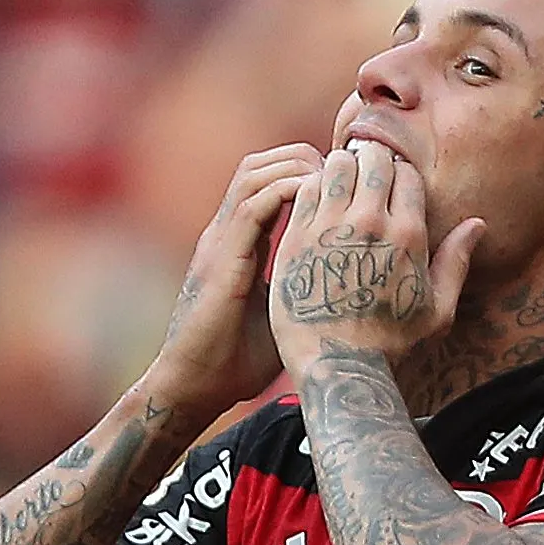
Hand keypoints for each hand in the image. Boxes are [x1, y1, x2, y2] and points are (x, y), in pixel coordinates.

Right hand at [143, 143, 322, 415]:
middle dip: (302, 157)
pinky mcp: (221, 260)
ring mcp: (220, 243)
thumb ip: (302, 287)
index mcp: (239, 243)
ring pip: (253, 174)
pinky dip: (284, 192)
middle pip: (259, 165)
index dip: (305, 171)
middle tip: (342, 173)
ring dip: (295, 167)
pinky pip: (252, 207)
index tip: (345, 181)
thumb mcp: (282, 313)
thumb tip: (349, 285)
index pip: (268, 183)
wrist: (194, 387)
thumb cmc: (237, 361)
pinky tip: (315, 197)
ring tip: (332, 179)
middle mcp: (226, 234)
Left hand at [269, 140, 484, 369]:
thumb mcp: (438, 310)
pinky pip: (306, 189)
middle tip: (364, 179)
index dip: (399, 175)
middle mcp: (370, 224)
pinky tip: (317, 205)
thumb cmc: (391, 344)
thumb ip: (456, 261)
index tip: (390, 188)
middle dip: (370, 163)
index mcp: (408, 236)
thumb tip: (477, 224)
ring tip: (340, 186)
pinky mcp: (296, 238)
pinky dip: (313, 186)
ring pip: (336, 166)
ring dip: (340, 169)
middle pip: (372, 160)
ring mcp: (330, 228)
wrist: (338, 368)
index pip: (405, 174)